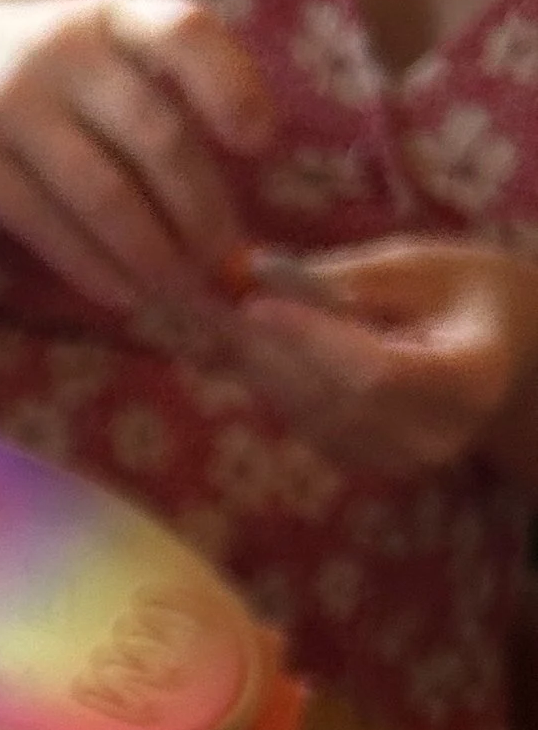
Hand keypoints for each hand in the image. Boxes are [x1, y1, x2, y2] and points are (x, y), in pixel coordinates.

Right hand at [0, 0, 272, 314]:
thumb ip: (164, 89)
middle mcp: (60, 49)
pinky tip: (125, 294)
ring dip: (156, 258)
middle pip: (156, 139)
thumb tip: (240, 202)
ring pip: (106, 197)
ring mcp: (9, 105)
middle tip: (227, 265)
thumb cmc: (37, 64)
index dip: (230, 87)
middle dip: (203, 214)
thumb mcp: (96, 39)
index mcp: (109, 11)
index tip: (260, 144)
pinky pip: (48, 228)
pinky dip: (95, 269)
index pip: (184, 33)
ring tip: (184, 293)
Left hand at [232, 239, 537, 476]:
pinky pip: (310, 431)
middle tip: (229, 307)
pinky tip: (266, 353)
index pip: (379, 373)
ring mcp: (409, 460)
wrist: (501, 351)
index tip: (257, 303)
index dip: (311, 341)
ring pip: (313, 420)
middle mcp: (443, 432)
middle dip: (273, 352)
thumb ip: (347, 276)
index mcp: (471, 376)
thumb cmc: (459, 295)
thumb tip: (260, 274)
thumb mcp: (418, 265)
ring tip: (243, 323)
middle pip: (337, 402)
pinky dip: (278, 391)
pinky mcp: (375, 464)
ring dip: (266, 371)